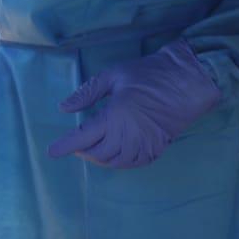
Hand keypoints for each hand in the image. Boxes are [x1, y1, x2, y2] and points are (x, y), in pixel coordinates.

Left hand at [47, 40, 219, 168]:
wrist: (186, 82)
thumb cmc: (148, 75)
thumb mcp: (113, 75)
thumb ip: (87, 93)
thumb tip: (64, 108)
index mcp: (115, 117)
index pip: (83, 137)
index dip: (65, 146)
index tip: (51, 151)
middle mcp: (128, 136)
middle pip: (97, 153)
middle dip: (82, 150)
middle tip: (75, 142)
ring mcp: (143, 145)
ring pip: (113, 162)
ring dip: (98, 157)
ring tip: (91, 147)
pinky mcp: (156, 149)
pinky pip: (132, 164)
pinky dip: (117, 162)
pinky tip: (113, 153)